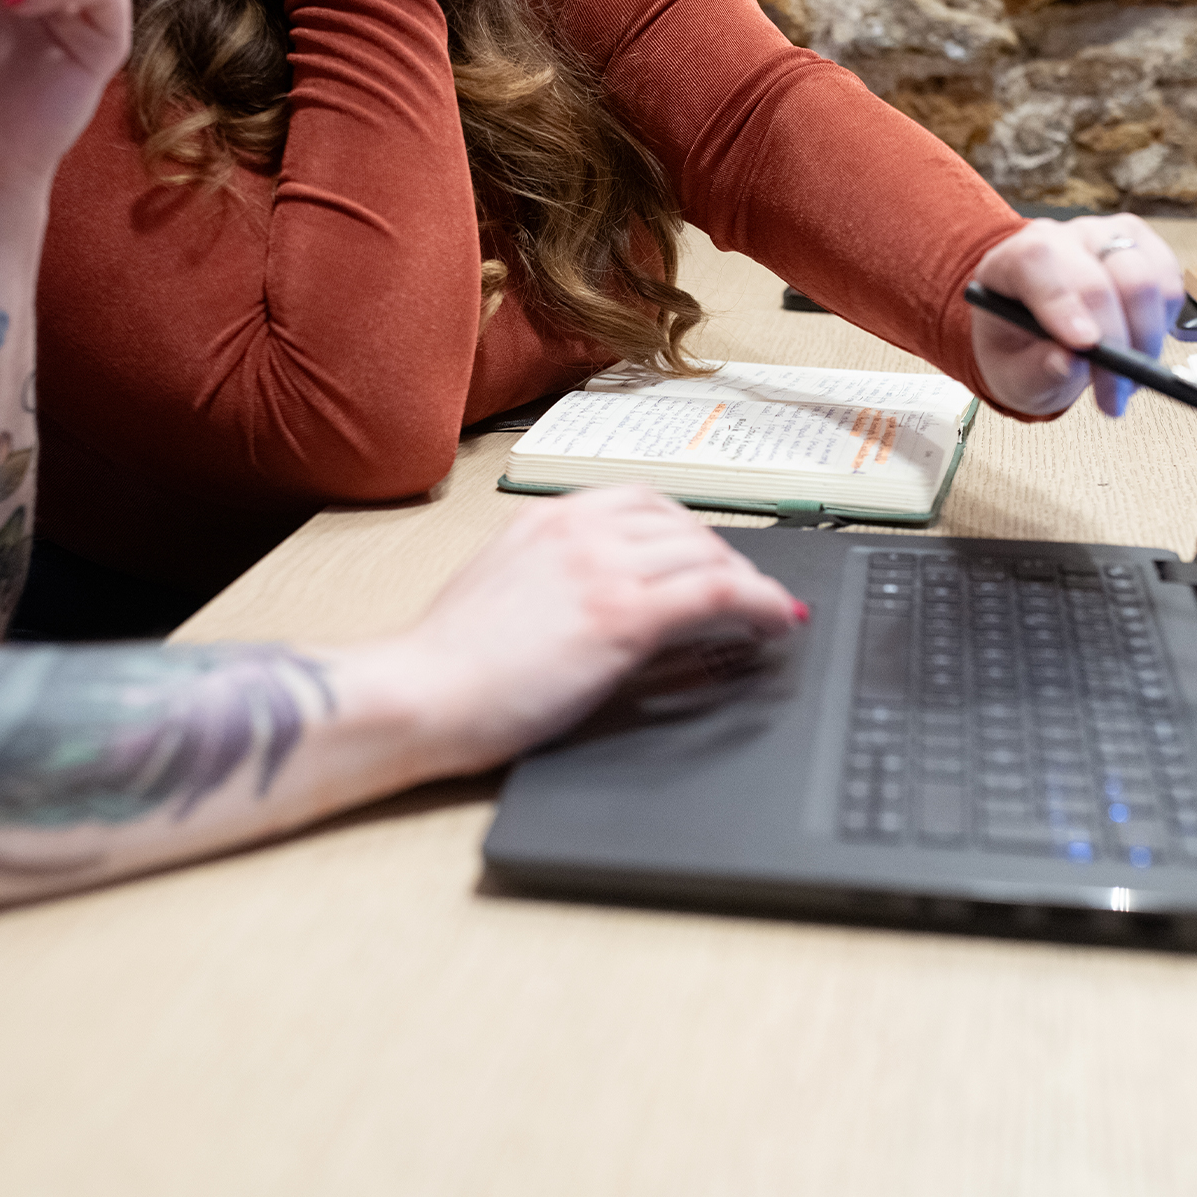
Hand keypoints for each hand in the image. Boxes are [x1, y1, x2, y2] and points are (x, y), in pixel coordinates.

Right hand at [344, 487, 804, 777]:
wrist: (420, 693)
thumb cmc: (446, 662)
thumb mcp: (501, 589)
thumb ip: (552, 576)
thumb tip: (597, 597)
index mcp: (545, 519)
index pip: (641, 502)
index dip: (688, 531)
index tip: (709, 556)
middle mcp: (578, 530)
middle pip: (683, 525)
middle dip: (722, 557)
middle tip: (745, 592)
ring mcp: (602, 568)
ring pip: (707, 553)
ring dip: (747, 580)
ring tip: (765, 611)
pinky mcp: (623, 616)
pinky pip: (717, 593)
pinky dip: (760, 602)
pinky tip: (776, 622)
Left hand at [969, 215, 1184, 417]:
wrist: (1035, 338)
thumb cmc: (1018, 349)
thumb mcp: (1012, 373)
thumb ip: (1035, 370)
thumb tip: (1069, 362)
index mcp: (1013, 259)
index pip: (1038, 261)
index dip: (1065, 303)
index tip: (1086, 347)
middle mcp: (1063, 238)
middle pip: (1104, 276)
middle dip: (1116, 343)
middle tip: (1114, 394)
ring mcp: (1107, 238)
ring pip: (1146, 281)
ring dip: (1144, 342)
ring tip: (1125, 381)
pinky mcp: (1145, 250)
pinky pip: (1169, 288)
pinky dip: (1161, 329)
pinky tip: (1138, 352)